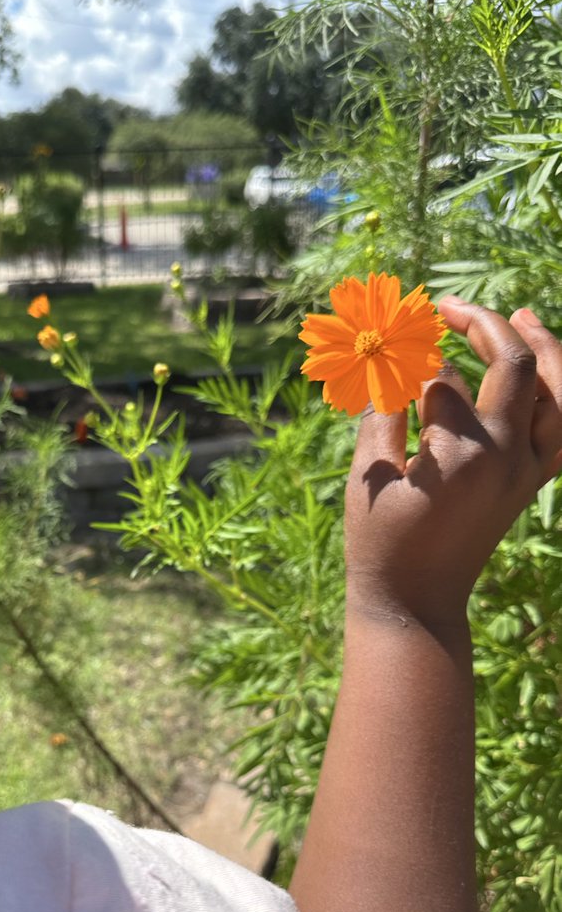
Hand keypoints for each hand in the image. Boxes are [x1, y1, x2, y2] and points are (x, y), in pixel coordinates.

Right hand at [344, 299, 561, 625]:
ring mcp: (526, 471)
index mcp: (460, 455)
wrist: (417, 602)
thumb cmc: (380, 542)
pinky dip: (559, 396)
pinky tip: (542, 373)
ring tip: (523, 317)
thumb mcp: (368, 476)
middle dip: (484, 325)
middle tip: (450, 309)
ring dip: (544, 350)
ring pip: (559, 393)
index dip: (412, 357)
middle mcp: (505, 457)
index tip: (389, 345)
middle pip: (516, 366)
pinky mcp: (531, 483)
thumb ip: (382, 415)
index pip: (442, 380)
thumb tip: (393, 365)